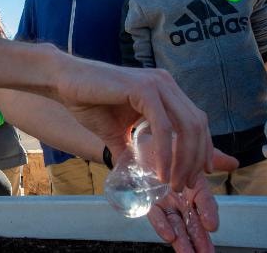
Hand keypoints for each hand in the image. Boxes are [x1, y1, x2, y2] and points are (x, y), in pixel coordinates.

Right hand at [55, 58, 214, 190]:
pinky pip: (163, 126)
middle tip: (184, 184)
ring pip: (186, 126)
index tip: (197, 175)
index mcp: (165, 90)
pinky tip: (159, 171)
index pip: (196, 121)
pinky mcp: (143, 89)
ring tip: (173, 183)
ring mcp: (157, 84)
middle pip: (197, 124)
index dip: (202, 149)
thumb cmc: (89, 101)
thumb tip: (139, 177)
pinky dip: (165, 152)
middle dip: (195, 159)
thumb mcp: (119, 132)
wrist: (64, 82)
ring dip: (183, 160)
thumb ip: (133, 151)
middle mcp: (166, 84)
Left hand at [147, 150, 238, 252]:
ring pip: (177, 226)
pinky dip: (162, 226)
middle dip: (200, 240)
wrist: (144, 144)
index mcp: (196, 188)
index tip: (212, 226)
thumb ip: (213, 158)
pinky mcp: (150, 204)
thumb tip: (234, 163)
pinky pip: (156, 217)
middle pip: (194, 223)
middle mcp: (183, 200)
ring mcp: (167, 204)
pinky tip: (169, 236)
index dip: (209, 213)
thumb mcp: (193, 150)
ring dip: (183, 242)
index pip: (206, 203)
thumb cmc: (171, 149)